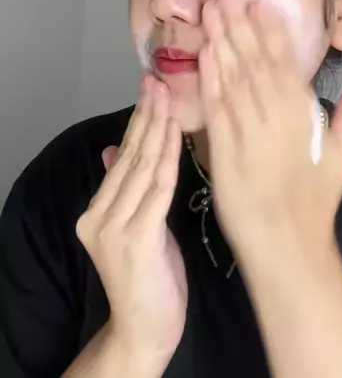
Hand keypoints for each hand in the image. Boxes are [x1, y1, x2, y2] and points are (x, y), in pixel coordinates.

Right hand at [75, 74, 186, 360]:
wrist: (145, 332)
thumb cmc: (149, 280)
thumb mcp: (136, 229)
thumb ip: (124, 191)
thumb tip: (113, 150)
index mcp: (97, 211)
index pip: (122, 156)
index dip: (138, 121)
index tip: (152, 88)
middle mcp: (98, 216)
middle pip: (130, 155)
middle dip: (147, 115)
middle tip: (159, 79)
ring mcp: (114, 229)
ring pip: (142, 167)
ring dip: (157, 128)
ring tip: (168, 96)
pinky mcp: (136, 240)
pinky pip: (156, 190)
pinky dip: (168, 159)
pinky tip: (176, 133)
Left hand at [198, 0, 341, 261]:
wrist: (284, 243)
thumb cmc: (315, 202)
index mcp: (301, 113)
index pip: (284, 61)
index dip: (269, 29)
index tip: (258, 2)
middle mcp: (273, 114)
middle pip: (253, 59)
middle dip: (239, 25)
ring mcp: (246, 129)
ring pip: (232, 74)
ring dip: (220, 40)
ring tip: (211, 10)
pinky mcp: (222, 146)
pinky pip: (214, 103)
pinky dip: (209, 75)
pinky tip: (204, 52)